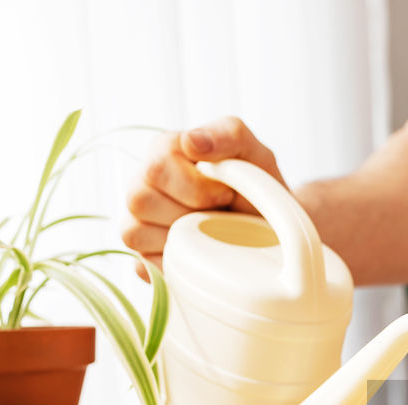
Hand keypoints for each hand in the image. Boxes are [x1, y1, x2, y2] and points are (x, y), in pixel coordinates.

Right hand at [122, 116, 284, 279]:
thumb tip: (191, 141)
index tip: (226, 194)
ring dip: (181, 238)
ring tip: (210, 233)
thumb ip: (227, 134)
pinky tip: (200, 256)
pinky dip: (175, 266)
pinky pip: (144, 267)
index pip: (156, 167)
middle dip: (191, 212)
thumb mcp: (254, 153)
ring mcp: (138, 223)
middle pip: (139, 200)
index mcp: (163, 152)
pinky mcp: (144, 258)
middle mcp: (142, 185)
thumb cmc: (257, 188)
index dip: (196, 187)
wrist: (273, 231)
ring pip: (134, 233)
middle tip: (220, 214)